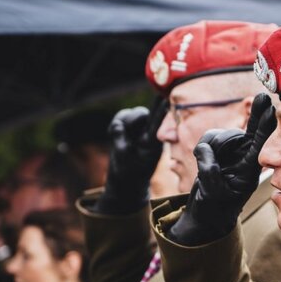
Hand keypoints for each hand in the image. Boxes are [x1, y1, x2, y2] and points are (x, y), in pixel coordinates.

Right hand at [95, 97, 167, 213]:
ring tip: (118, 138)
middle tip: (123, 132)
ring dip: (124, 123)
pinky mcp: (131, 129)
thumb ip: (119, 139)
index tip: (166, 100)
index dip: (160, 111)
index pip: (158, 124)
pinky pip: (123, 118)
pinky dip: (117, 125)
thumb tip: (118, 125)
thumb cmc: (128, 172)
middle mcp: (149, 133)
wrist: (126, 181)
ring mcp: (140, 130)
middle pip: (144, 115)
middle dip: (133, 118)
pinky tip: (114, 135)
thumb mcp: (122, 157)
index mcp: (153, 143)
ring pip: (133, 115)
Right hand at [169, 94, 275, 244]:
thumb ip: (209, 172)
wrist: (206, 214)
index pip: (260, 142)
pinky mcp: (218, 151)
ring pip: (220, 136)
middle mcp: (244, 158)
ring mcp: (232, 153)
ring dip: (210, 149)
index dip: (264, 122)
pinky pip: (209, 139)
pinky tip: (203, 162)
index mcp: (250, 170)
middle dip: (222, 144)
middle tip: (212, 162)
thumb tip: (204, 151)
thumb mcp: (213, 193)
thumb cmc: (215, 208)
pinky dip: (203, 149)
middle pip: (235, 135)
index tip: (268, 104)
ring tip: (207, 169)